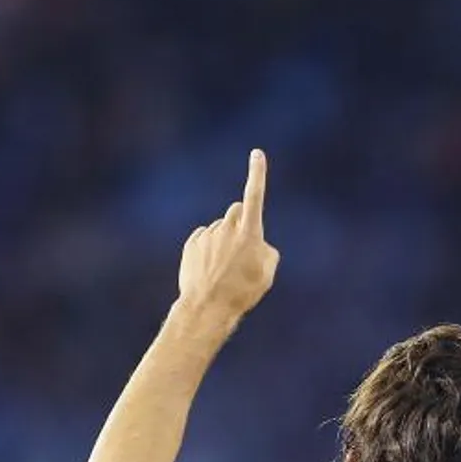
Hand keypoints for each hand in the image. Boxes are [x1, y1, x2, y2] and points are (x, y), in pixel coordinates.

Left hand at [178, 149, 279, 320]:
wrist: (208, 307)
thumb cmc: (243, 292)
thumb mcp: (268, 273)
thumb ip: (267, 251)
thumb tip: (257, 243)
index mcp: (249, 232)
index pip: (254, 195)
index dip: (257, 174)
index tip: (257, 154)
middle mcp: (227, 227)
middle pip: (237, 211)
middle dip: (241, 222)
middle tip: (242, 249)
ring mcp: (208, 234)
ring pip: (220, 228)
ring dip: (224, 240)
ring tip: (224, 269)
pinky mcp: (192, 243)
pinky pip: (204, 238)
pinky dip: (208, 248)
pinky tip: (210, 269)